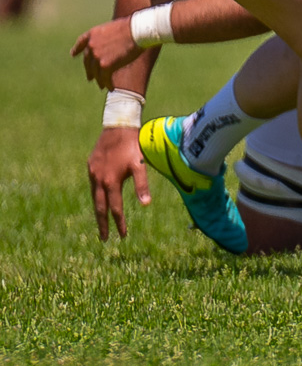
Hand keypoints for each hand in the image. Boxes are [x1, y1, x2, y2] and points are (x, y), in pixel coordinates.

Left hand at [71, 18, 142, 90]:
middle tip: (90, 78)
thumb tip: (111, 43)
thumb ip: (107, 37)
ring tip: (102, 85)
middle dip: (89, 70)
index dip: (77, 49)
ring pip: (96, 72)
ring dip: (99, 80)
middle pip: (88, 61)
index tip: (74, 54)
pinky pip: (105, 78)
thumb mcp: (114, 28)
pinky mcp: (105, 65)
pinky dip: (108, 84)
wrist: (137, 31)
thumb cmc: (132, 27)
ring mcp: (97, 56)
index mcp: (93, 34)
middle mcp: (91, 46)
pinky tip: (111, 88)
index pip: (81, 42)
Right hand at [89, 126, 150, 241]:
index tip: (123, 236)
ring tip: (102, 222)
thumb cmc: (133, 146)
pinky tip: (100, 197)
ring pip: (95, 197)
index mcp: (111, 182)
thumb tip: (146, 204)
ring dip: (98, 210)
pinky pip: (92, 185)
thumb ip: (142, 185)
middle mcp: (98, 180)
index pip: (115, 209)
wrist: (118, 126)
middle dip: (103, 224)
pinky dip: (96, 195)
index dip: (119, 223)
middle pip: (100, 208)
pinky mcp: (91, 166)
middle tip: (104, 239)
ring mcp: (92, 173)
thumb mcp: (140, 165)